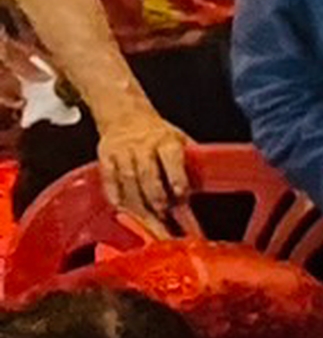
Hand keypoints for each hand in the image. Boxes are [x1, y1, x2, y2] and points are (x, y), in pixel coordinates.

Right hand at [94, 99, 191, 229]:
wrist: (126, 116)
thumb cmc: (158, 134)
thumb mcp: (180, 141)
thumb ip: (189, 164)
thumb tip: (200, 192)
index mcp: (166, 140)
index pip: (172, 159)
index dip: (176, 178)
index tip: (181, 196)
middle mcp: (143, 145)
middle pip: (147, 175)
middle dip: (156, 199)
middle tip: (164, 219)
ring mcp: (123, 151)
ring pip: (128, 180)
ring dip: (138, 203)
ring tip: (148, 221)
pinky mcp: (106, 157)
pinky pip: (109, 180)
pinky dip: (116, 197)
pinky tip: (124, 211)